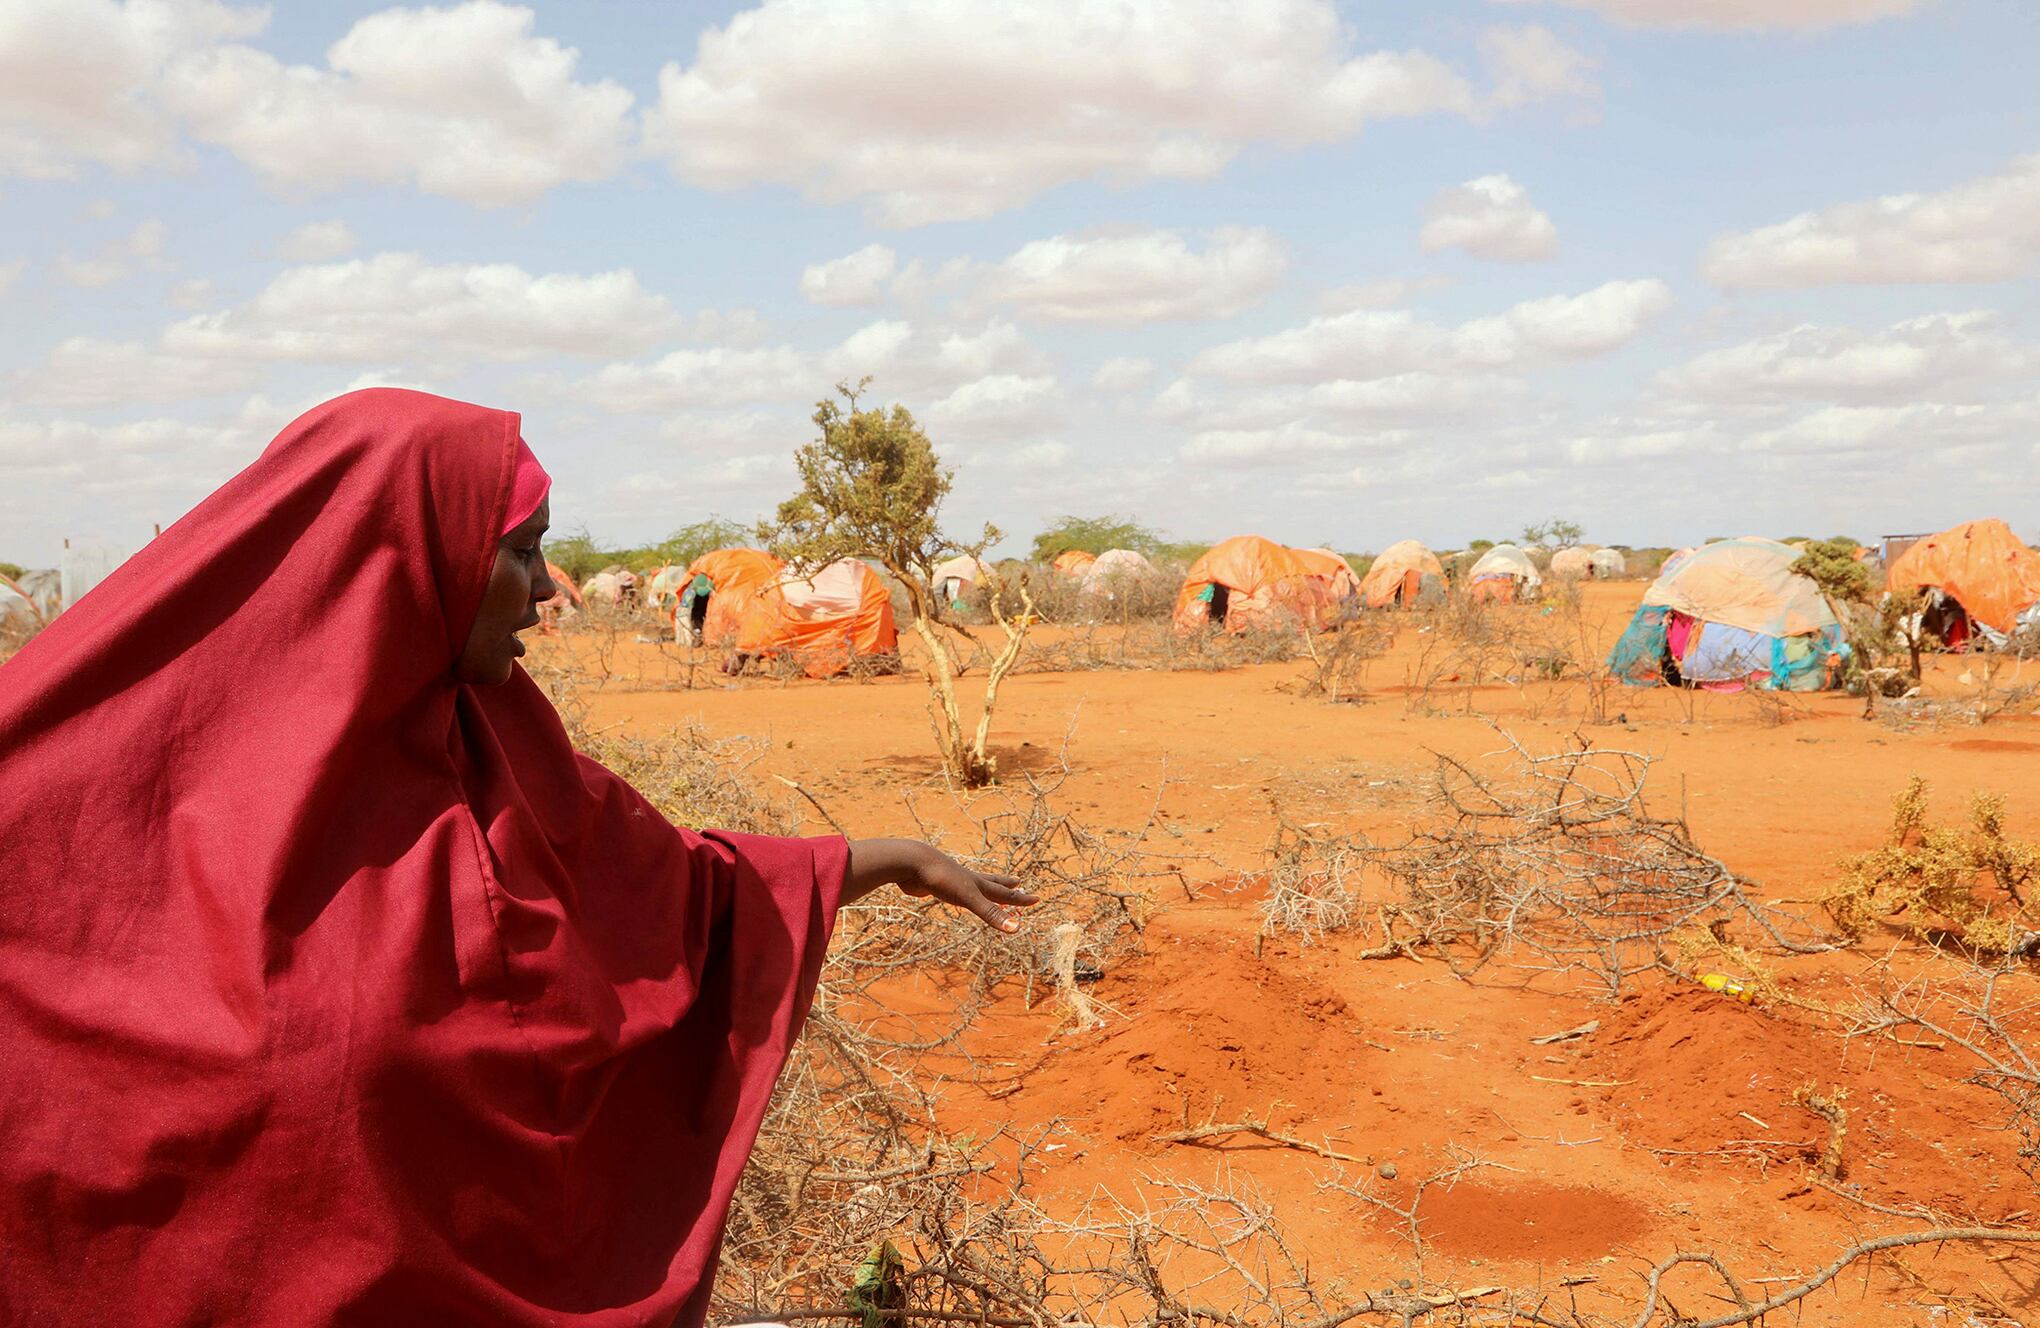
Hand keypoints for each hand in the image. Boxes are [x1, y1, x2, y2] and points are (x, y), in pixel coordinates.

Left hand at [844, 838, 1038, 931]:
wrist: (912, 862)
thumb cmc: (942, 878)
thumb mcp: (969, 899)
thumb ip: (991, 914)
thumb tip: (1017, 929)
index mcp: (978, 884)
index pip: (1005, 894)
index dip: (1021, 899)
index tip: (1037, 898)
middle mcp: (967, 881)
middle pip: (992, 884)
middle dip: (1006, 887)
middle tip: (1019, 882)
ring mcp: (952, 881)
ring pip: (972, 885)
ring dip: (984, 887)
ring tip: (989, 884)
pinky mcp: (935, 885)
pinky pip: (950, 890)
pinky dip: (957, 892)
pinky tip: (952, 891)